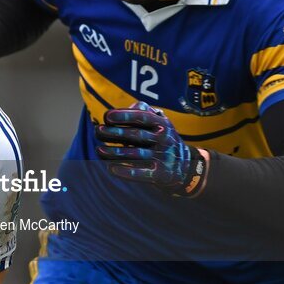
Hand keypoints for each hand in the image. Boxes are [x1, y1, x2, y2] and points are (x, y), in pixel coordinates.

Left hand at [94, 102, 208, 196]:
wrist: (186, 166)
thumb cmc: (162, 140)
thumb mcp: (160, 122)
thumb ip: (143, 112)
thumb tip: (124, 109)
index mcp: (162, 124)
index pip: (141, 117)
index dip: (123, 116)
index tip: (106, 117)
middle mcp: (163, 139)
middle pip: (135, 135)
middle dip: (113, 133)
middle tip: (97, 131)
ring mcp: (162, 157)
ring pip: (134, 154)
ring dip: (113, 153)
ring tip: (98, 150)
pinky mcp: (159, 174)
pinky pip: (140, 173)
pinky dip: (124, 172)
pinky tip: (110, 168)